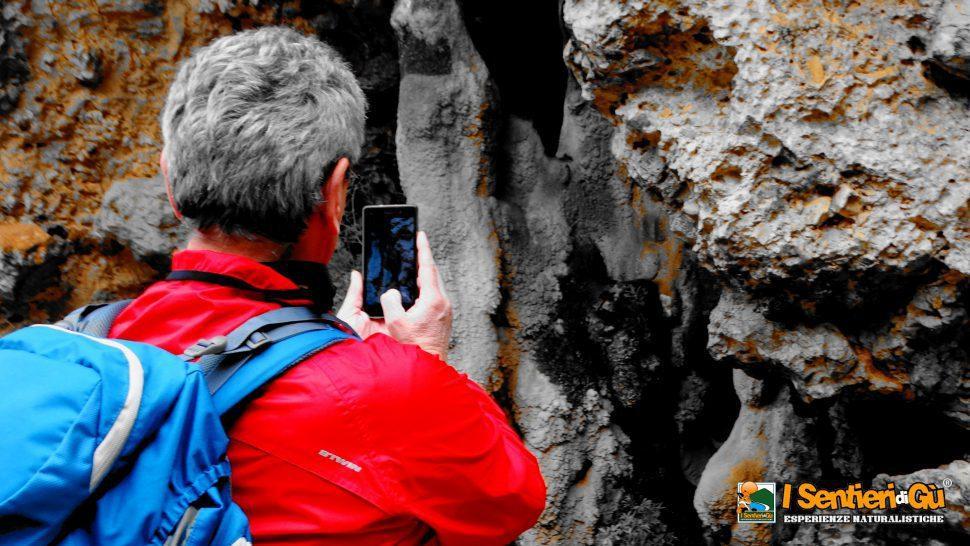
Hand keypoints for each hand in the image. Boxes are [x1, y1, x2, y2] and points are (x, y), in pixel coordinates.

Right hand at [336, 231, 452, 358]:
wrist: (428, 367)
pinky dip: (425, 288)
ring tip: (412, 267)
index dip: (422, 249)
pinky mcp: (444, 317)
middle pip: (433, 274)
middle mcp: (443, 303)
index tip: (420, 235)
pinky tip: (416, 291)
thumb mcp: (395, 323)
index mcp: (433, 300)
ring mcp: (445, 310)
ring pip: (435, 285)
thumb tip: (391, 293)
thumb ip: (390, 302)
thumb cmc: (413, 348)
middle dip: (423, 260)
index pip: (428, 268)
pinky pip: (435, 295)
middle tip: (413, 247)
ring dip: (424, 275)